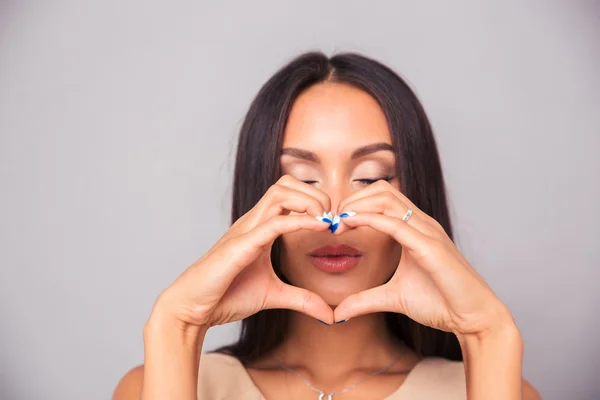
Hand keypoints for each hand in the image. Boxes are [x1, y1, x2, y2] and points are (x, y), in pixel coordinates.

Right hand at [153, 175, 334, 328]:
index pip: (289, 195)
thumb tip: (330, 314)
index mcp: (260, 227)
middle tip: (333, 219)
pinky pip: (273, 223)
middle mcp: (253, 222)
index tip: (335, 223)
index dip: (315, 201)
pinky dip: (299, 221)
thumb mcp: (274, 295)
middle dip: (316, 194)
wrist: (194, 309)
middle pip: (286, 184)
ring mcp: (246, 230)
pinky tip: (319, 228)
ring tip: (326, 221)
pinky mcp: (240, 246)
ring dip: (309, 201)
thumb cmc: (226, 296)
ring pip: (279, 192)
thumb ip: (303, 300)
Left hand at [332, 180, 514, 337]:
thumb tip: (338, 313)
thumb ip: (364, 300)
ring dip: (357, 206)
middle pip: (382, 190)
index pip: (382, 198)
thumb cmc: (440, 303)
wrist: (473, 318)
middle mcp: (422, 224)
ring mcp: (428, 232)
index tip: (333, 223)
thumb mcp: (392, 298)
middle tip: (332, 221)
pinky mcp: (431, 247)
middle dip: (352, 200)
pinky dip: (369, 220)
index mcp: (415, 229)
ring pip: (387, 199)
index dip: (354, 204)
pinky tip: (349, 226)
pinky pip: (396, 224)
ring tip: (337, 222)